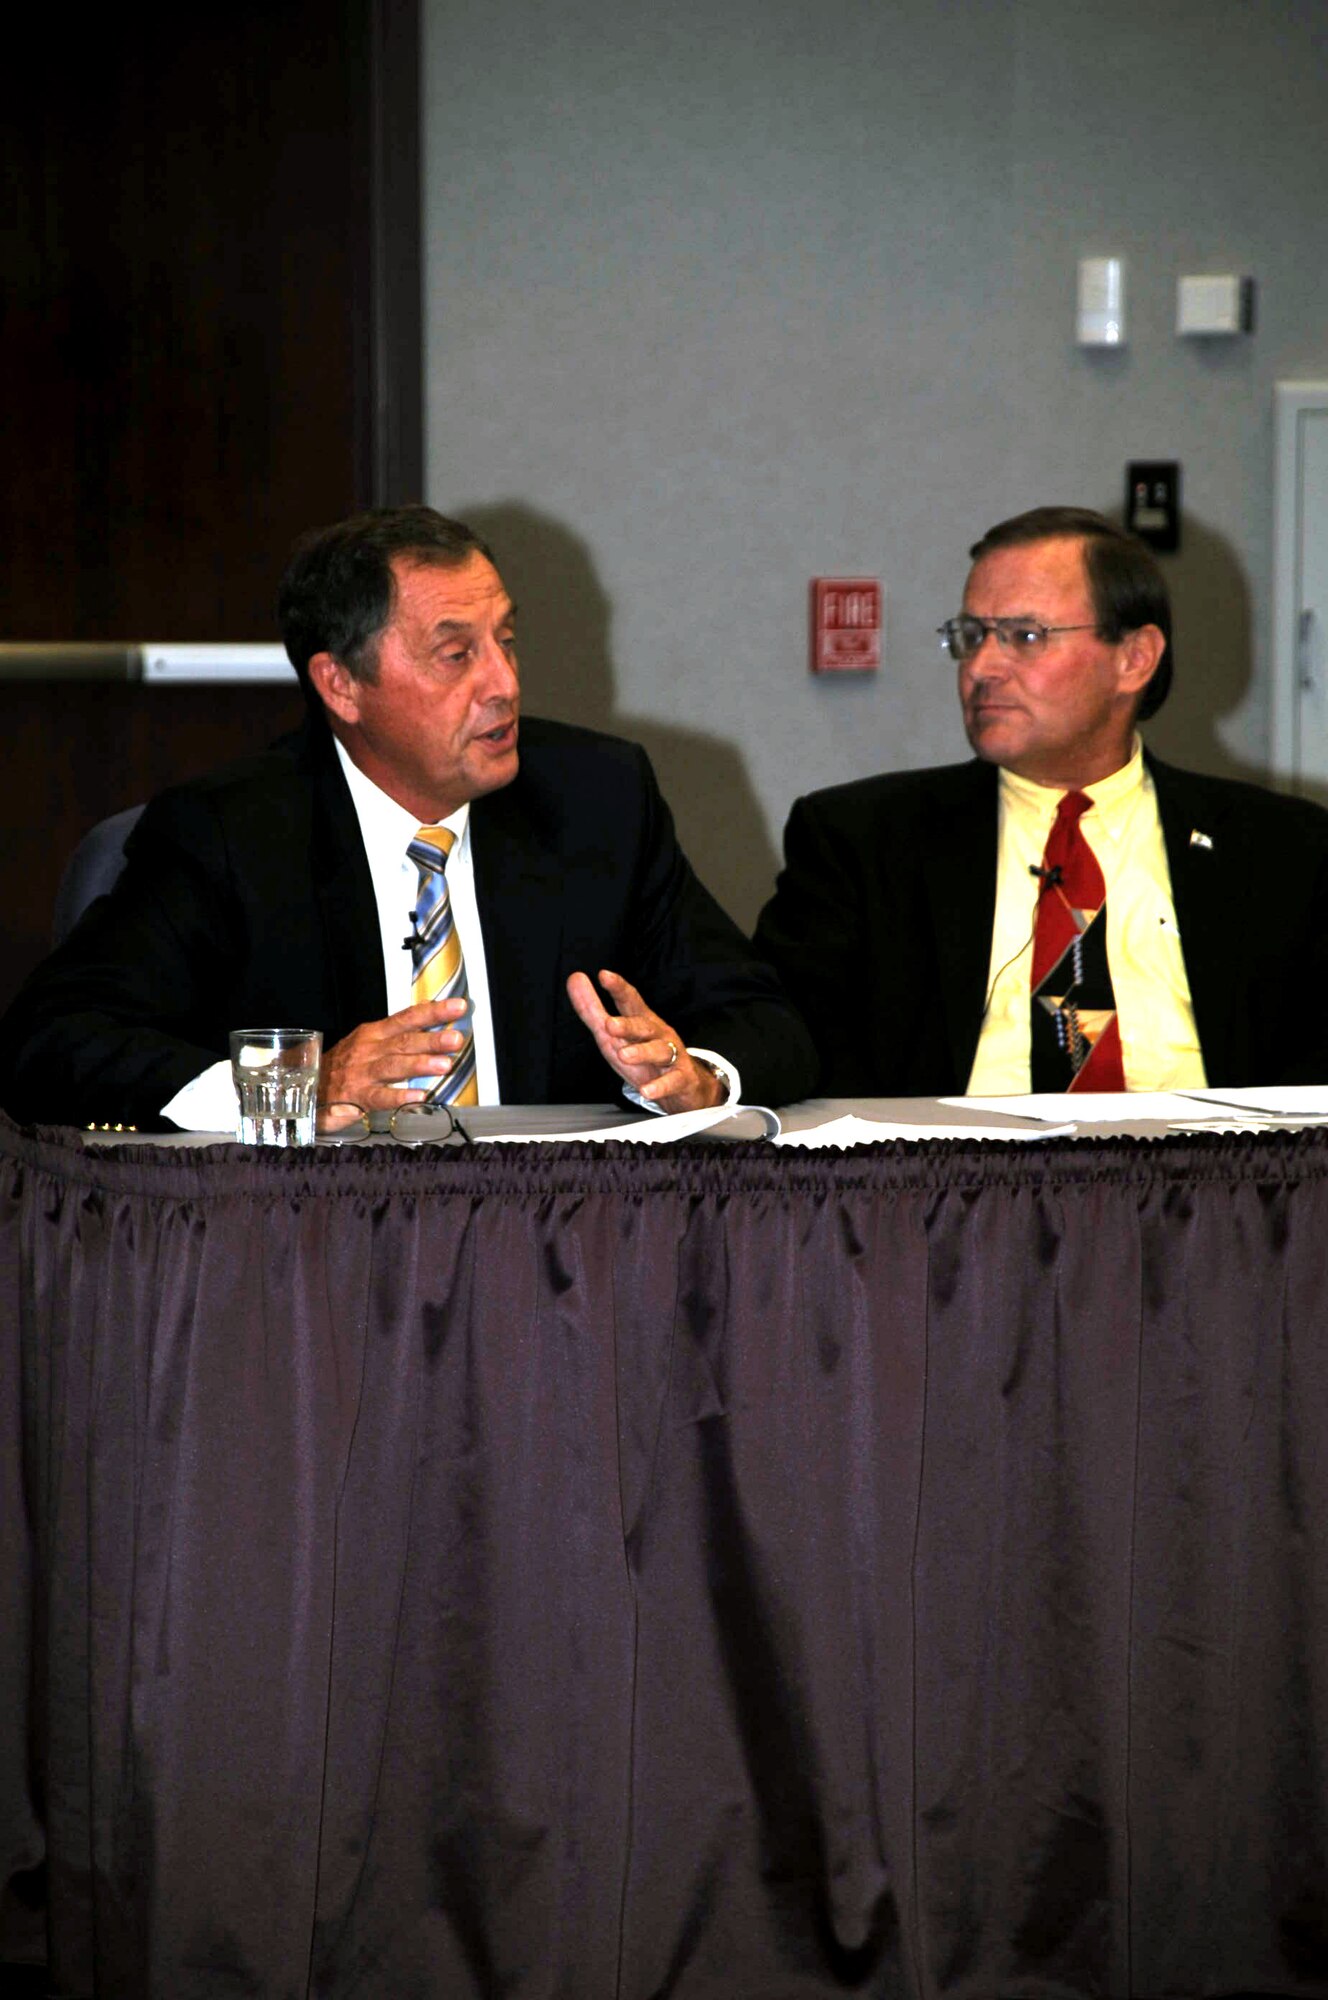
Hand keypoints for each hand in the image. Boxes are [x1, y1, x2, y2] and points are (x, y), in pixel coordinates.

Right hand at [320, 999, 468, 1110]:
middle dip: (432, 1039)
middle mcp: (369, 1050)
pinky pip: (380, 1097)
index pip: (408, 1018)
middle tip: (456, 1038)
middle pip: (404, 1041)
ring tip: (444, 1064)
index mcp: (374, 1034)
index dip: (433, 1012)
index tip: (458, 1007)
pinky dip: (399, 1097)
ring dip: (419, 1064)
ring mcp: (362, 1073)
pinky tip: (418, 1097)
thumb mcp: (369, 1043)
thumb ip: (399, 1036)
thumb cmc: (344, 1065)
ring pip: (393, 1066)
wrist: (308, 1086)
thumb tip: (433, 1025)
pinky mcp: (357, 1097)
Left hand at [565, 969, 724, 1112]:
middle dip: (628, 1025)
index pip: (631, 1001)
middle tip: (610, 1025)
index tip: (604, 976)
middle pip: (644, 1026)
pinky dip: (661, 1086)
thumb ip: (592, 1009)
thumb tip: (574, 978)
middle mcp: (659, 1035)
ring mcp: (672, 1056)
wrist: (684, 1086)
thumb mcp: (614, 1034)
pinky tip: (647, 1090)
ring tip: (625, 1055)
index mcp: (642, 1021)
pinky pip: (672, 1081)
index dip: (619, 989)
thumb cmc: (645, 1057)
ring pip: (659, 1050)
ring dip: (642, 1052)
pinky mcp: (681, 1078)